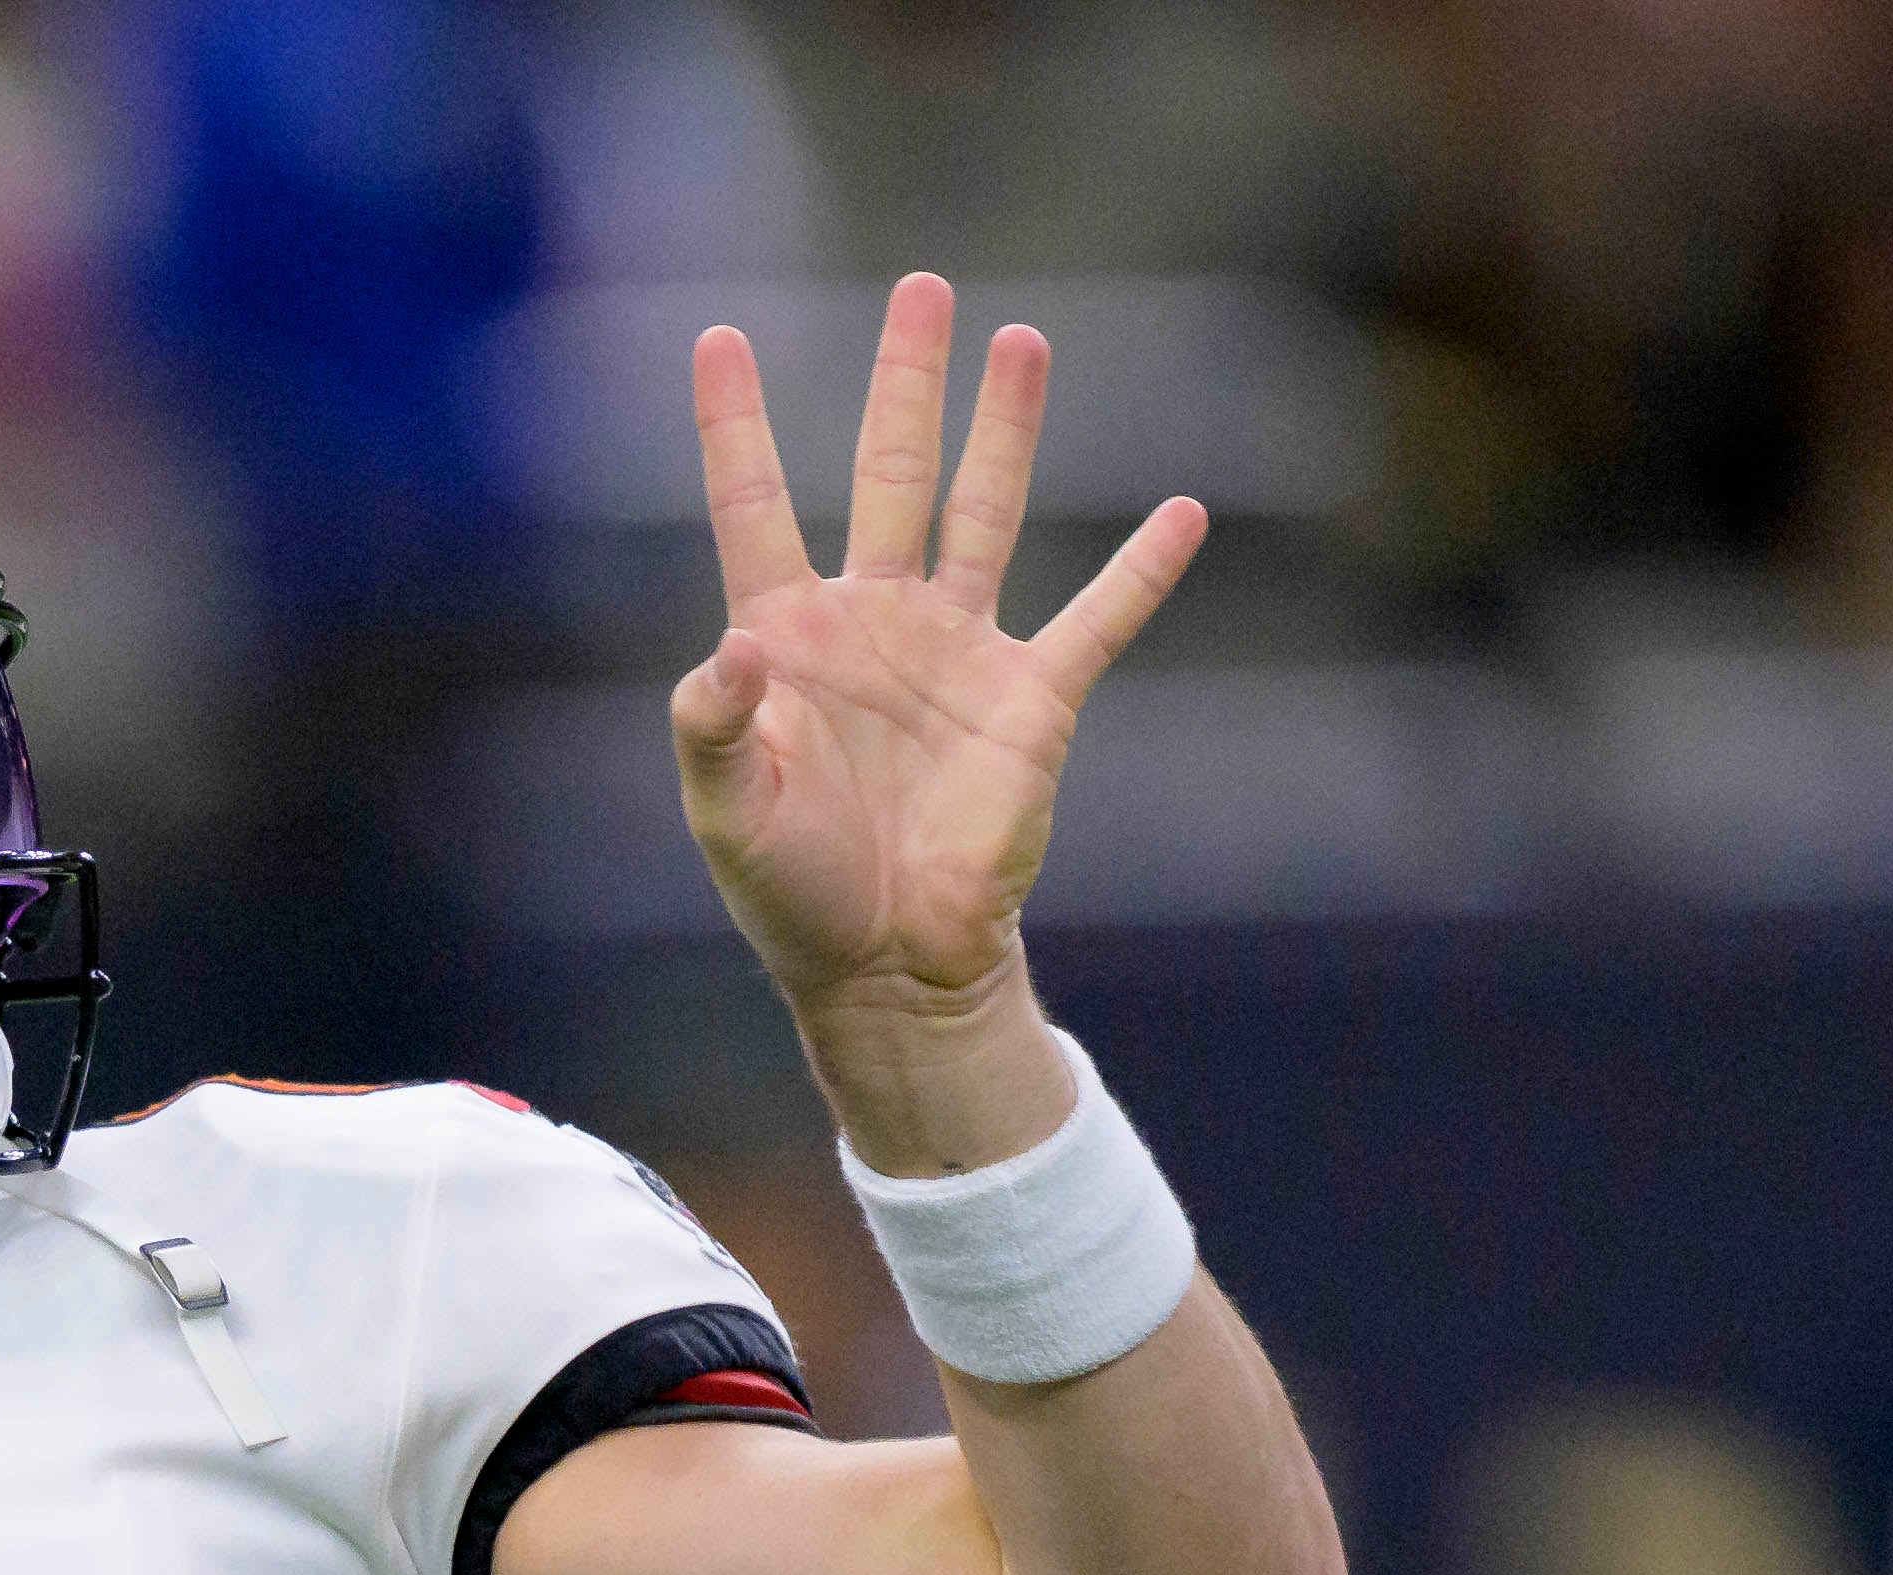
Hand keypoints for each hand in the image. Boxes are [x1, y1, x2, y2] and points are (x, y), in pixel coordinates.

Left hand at [670, 284, 1200, 1172]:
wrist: (888, 967)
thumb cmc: (793, 893)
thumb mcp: (728, 812)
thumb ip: (711, 725)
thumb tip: (727, 651)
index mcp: (788, 636)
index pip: (754, 504)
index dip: (736, 425)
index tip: (717, 337)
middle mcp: (876, 621)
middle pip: (892, 472)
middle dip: (906, 382)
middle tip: (925, 288)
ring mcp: (958, 652)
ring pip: (986, 511)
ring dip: (1006, 429)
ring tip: (1022, 341)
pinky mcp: (1031, 701)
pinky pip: (1096, 621)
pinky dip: (1140, 572)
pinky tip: (1182, 516)